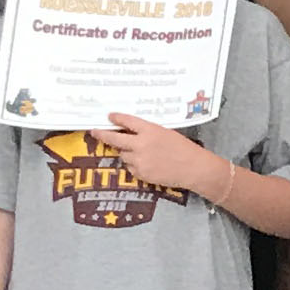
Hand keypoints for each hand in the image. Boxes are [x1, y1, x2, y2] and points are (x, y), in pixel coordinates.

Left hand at [93, 112, 228, 195]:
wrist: (194, 168)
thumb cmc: (184, 149)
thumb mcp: (166, 133)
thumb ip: (148, 132)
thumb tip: (130, 132)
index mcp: (150, 130)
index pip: (127, 121)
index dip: (117, 118)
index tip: (109, 116)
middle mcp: (141, 144)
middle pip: (115, 139)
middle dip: (103, 135)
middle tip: (95, 132)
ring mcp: (139, 160)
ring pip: (122, 154)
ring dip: (126, 152)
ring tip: (141, 153)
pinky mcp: (141, 173)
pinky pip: (130, 167)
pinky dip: (134, 165)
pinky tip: (148, 164)